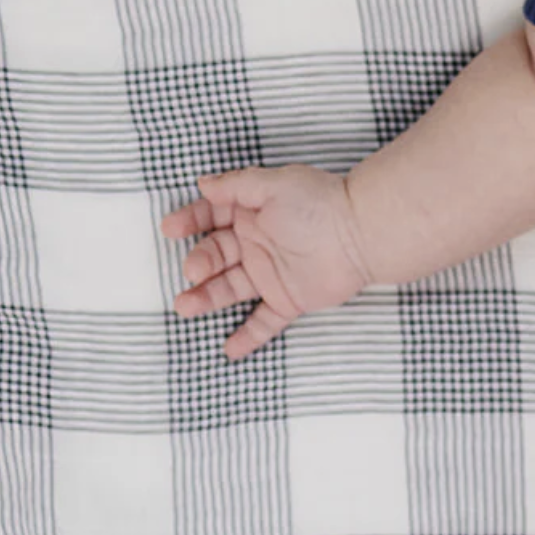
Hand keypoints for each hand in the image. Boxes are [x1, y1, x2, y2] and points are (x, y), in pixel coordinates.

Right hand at [160, 165, 370, 358]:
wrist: (363, 235)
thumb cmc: (321, 203)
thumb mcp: (275, 186)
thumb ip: (237, 186)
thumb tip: (203, 184)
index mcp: (253, 212)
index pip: (212, 216)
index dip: (190, 220)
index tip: (170, 229)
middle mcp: (258, 243)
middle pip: (216, 255)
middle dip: (199, 263)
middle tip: (193, 271)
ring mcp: (272, 273)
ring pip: (231, 288)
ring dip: (206, 298)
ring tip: (185, 306)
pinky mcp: (289, 299)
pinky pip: (265, 322)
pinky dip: (248, 337)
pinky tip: (229, 350)